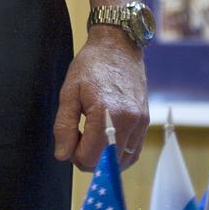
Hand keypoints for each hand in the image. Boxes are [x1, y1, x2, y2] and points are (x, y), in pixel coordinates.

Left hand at [53, 29, 148, 170]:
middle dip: (88, 156)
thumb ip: (64, 126)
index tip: (70, 138)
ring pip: (122, 162)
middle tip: (79, 134)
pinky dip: (118, 153)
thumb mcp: (69, 91)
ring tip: (91, 134)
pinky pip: (134, 152)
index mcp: (106, 114)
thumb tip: (62, 155)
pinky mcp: (146, 122)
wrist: (118, 45)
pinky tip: (106, 139)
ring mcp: (140, 123)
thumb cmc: (91, 65)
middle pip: (106, 164)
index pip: (90, 158)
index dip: (74, 154)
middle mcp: (128, 122)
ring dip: (104, 157)